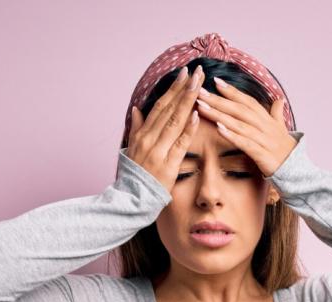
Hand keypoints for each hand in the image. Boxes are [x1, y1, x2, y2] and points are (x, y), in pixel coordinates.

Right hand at [127, 65, 204, 194]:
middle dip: (184, 88)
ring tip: (199, 85)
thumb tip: (137, 109)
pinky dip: (188, 128)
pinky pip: (180, 143)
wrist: (132, 198)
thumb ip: (137, 127)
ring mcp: (158, 151)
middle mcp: (149, 138)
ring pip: (175, 121)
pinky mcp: (168, 164)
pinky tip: (197, 114)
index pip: (160, 105)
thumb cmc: (135, 174)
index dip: (173, 88)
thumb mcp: (132, 147)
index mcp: (143, 133)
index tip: (184, 73)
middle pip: (169, 109)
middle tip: (197, 71)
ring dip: (188, 101)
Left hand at [194, 77, 295, 176]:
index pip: (247, 101)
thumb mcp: (281, 129)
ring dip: (219, 114)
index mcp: (267, 119)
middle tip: (200, 92)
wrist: (297, 171)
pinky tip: (218, 128)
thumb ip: (277, 114)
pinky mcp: (262, 154)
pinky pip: (245, 143)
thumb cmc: (286, 150)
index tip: (215, 81)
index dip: (232, 91)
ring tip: (202, 107)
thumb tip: (279, 99)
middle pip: (239, 109)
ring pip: (239, 124)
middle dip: (219, 100)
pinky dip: (232, 135)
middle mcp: (265, 126)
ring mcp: (264, 140)